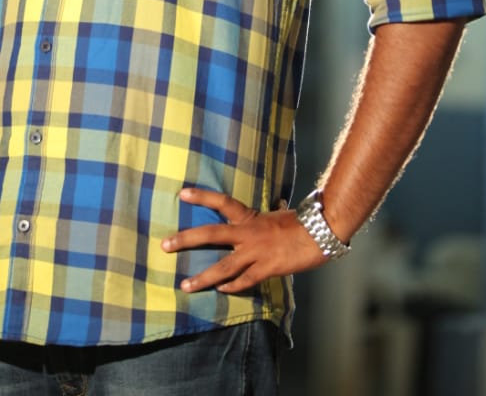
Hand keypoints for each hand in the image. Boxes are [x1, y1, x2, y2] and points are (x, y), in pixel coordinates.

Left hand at [161, 187, 325, 293]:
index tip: (182, 193)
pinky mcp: (266, 269)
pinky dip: (231, 287)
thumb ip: (267, 215)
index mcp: (250, 217)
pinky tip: (220, 291)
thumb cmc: (301, 222)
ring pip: (222, 267)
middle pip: (211, 235)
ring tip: (184, 286)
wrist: (320, 233)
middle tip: (165, 245)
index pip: (221, 202)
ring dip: (202, 278)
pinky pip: (244, 281)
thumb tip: (272, 207)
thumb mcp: (279, 213)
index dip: (202, 197)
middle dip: (186, 240)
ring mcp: (256, 253)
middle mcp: (248, 233)